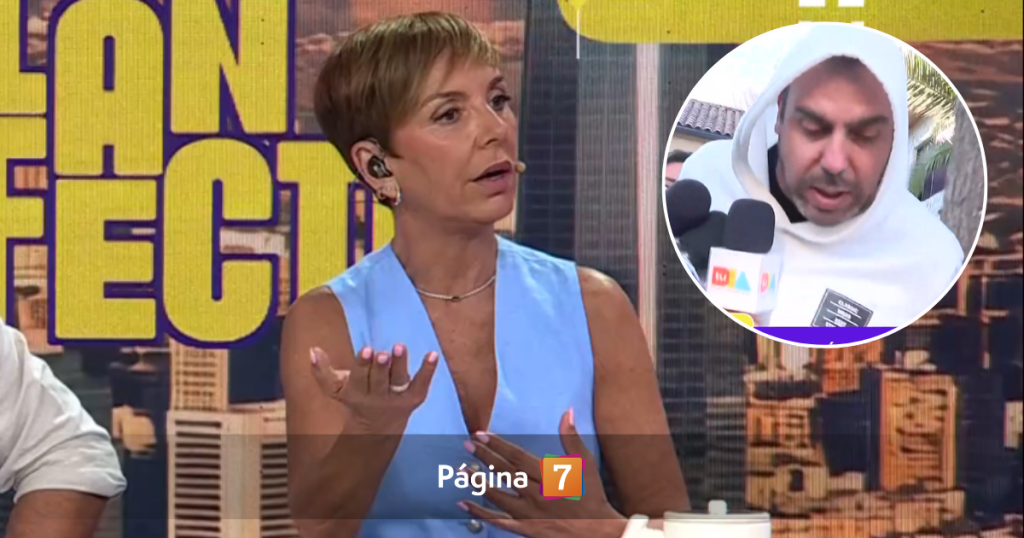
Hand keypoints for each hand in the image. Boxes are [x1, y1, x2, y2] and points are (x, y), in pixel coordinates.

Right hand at [309, 344, 438, 434]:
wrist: (376, 429)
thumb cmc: (355, 400)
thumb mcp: (335, 390)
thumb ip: (322, 372)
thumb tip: (312, 349)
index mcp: (357, 393)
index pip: (359, 378)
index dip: (363, 365)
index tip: (366, 350)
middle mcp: (378, 397)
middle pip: (379, 380)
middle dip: (380, 367)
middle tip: (382, 353)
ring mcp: (397, 398)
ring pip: (399, 381)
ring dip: (400, 364)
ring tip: (400, 347)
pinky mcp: (413, 398)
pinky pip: (422, 384)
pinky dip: (428, 370)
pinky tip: (433, 354)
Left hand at [458, 409, 626, 537]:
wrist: (596, 531)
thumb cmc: (591, 496)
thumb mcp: (585, 464)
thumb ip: (572, 438)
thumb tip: (568, 411)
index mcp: (548, 476)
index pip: (516, 456)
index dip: (498, 444)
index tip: (482, 434)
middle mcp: (535, 493)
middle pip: (504, 472)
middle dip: (484, 456)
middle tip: (467, 444)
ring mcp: (528, 513)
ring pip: (497, 496)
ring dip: (478, 482)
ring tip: (462, 470)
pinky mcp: (525, 528)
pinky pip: (498, 521)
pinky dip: (480, 513)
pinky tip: (464, 504)